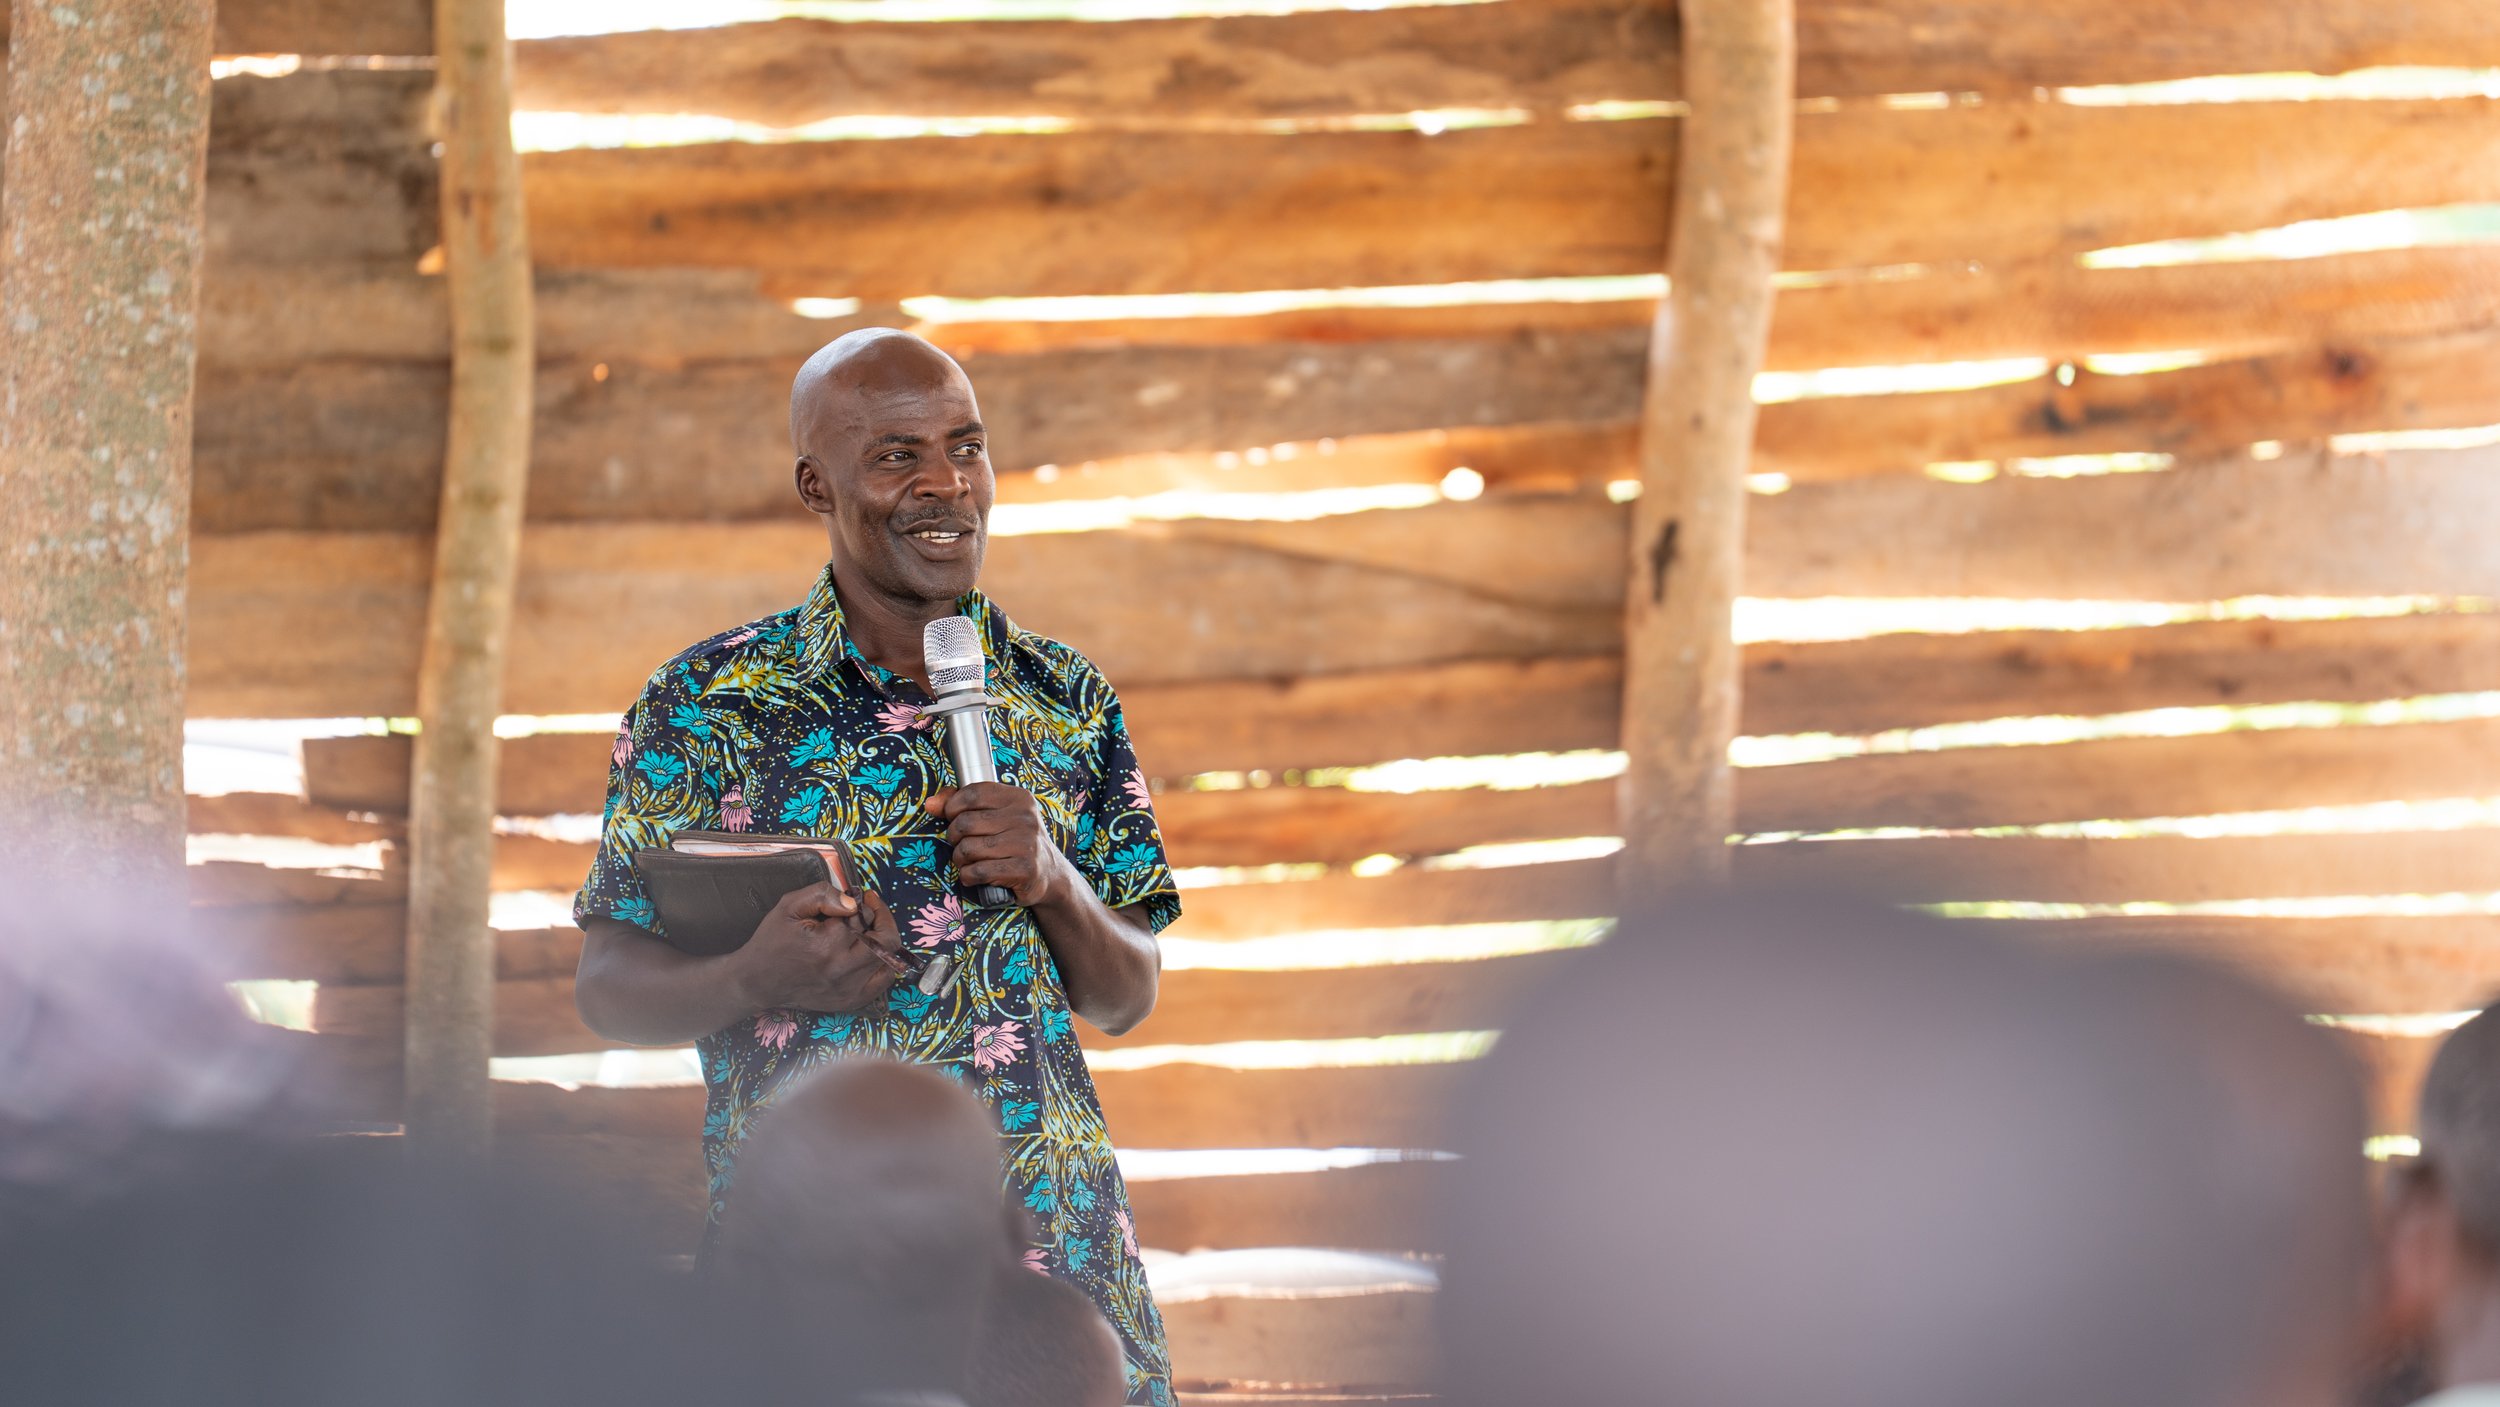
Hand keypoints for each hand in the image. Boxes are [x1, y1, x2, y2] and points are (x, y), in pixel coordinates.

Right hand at [729, 880, 905, 1015]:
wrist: (757, 981)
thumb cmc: (772, 940)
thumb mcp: (789, 906)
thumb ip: (822, 894)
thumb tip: (853, 901)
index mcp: (827, 944)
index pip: (864, 918)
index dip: (866, 904)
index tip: (861, 898)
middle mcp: (842, 969)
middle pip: (886, 940)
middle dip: (881, 920)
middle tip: (868, 911)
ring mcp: (849, 989)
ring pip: (889, 960)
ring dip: (884, 941)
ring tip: (868, 931)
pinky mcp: (851, 1001)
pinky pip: (884, 981)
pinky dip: (885, 964)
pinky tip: (870, 953)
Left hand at [926, 782, 1068, 908]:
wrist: (1048, 873)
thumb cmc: (1014, 840)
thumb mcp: (996, 815)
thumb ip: (962, 803)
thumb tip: (930, 804)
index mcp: (1019, 798)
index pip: (972, 794)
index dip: (953, 807)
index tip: (952, 818)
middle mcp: (1025, 818)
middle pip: (966, 823)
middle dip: (954, 838)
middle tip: (961, 845)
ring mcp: (1027, 844)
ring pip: (969, 849)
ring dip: (960, 860)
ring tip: (968, 862)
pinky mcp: (1025, 869)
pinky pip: (978, 871)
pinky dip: (968, 876)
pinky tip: (974, 876)